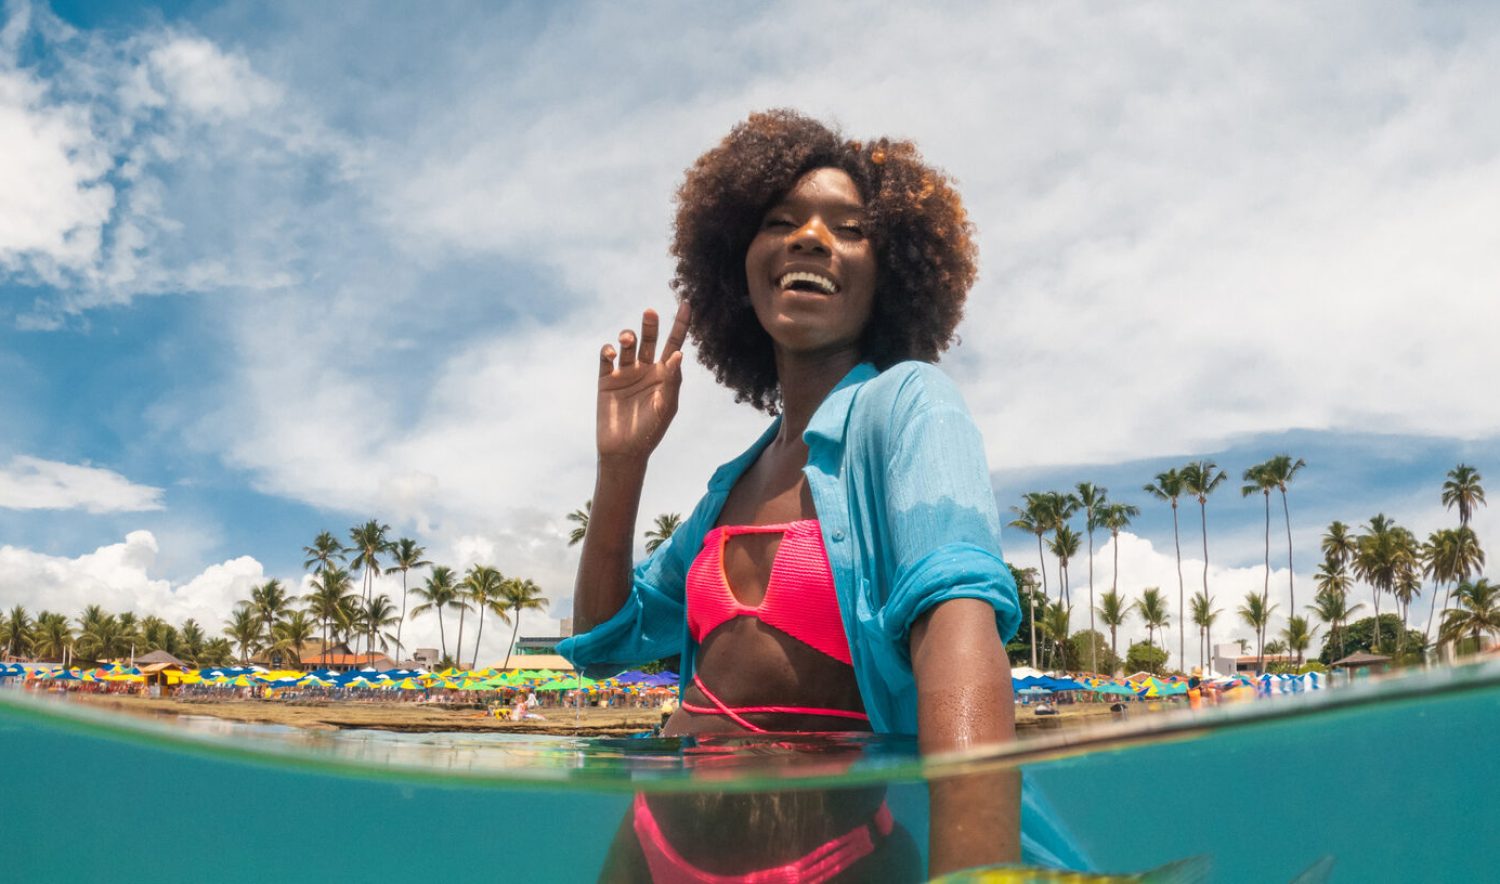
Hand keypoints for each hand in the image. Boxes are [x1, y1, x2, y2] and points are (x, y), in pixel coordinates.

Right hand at [596, 302, 689, 461]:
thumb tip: (679, 354)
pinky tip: (612, 353)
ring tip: (627, 340)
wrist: (624, 450)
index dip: (680, 324)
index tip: (685, 303)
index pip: (674, 344)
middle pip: (650, 339)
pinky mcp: (606, 379)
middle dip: (650, 325)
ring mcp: (625, 373)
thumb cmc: (650, 431)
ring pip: (627, 345)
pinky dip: (608, 350)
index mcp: (664, 374)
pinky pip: (606, 358)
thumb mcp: (666, 407)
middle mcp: (646, 369)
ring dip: (628, 337)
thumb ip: (672, 380)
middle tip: (650, 312)